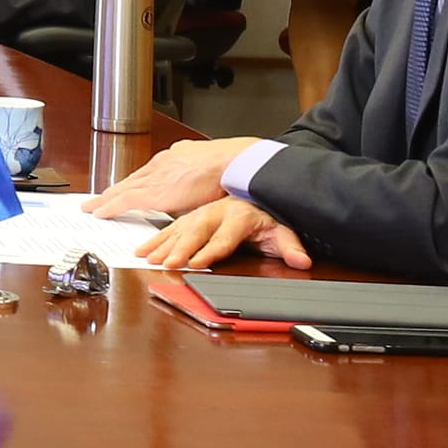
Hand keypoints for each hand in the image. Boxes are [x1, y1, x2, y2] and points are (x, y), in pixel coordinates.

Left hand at [93, 135, 263, 220]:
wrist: (232, 163)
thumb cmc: (230, 169)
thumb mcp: (208, 175)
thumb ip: (197, 184)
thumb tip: (194, 198)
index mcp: (175, 157)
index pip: (147, 173)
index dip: (134, 184)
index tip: (125, 190)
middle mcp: (160, 164)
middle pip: (131, 180)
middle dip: (113, 190)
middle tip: (97, 199)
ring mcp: (154, 177)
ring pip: (122, 189)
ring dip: (105, 199)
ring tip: (92, 207)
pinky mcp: (153, 192)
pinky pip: (124, 200)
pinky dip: (109, 206)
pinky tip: (98, 212)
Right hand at [135, 198, 306, 270]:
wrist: (255, 184)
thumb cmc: (266, 212)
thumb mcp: (282, 228)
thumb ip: (290, 245)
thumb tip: (302, 261)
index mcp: (239, 216)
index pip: (225, 237)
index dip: (211, 250)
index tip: (198, 263)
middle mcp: (216, 213)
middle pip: (196, 231)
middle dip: (180, 248)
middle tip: (168, 262)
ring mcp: (201, 213)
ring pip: (179, 228)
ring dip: (163, 243)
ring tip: (150, 258)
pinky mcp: (191, 216)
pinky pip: (171, 227)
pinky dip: (156, 238)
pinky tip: (145, 250)